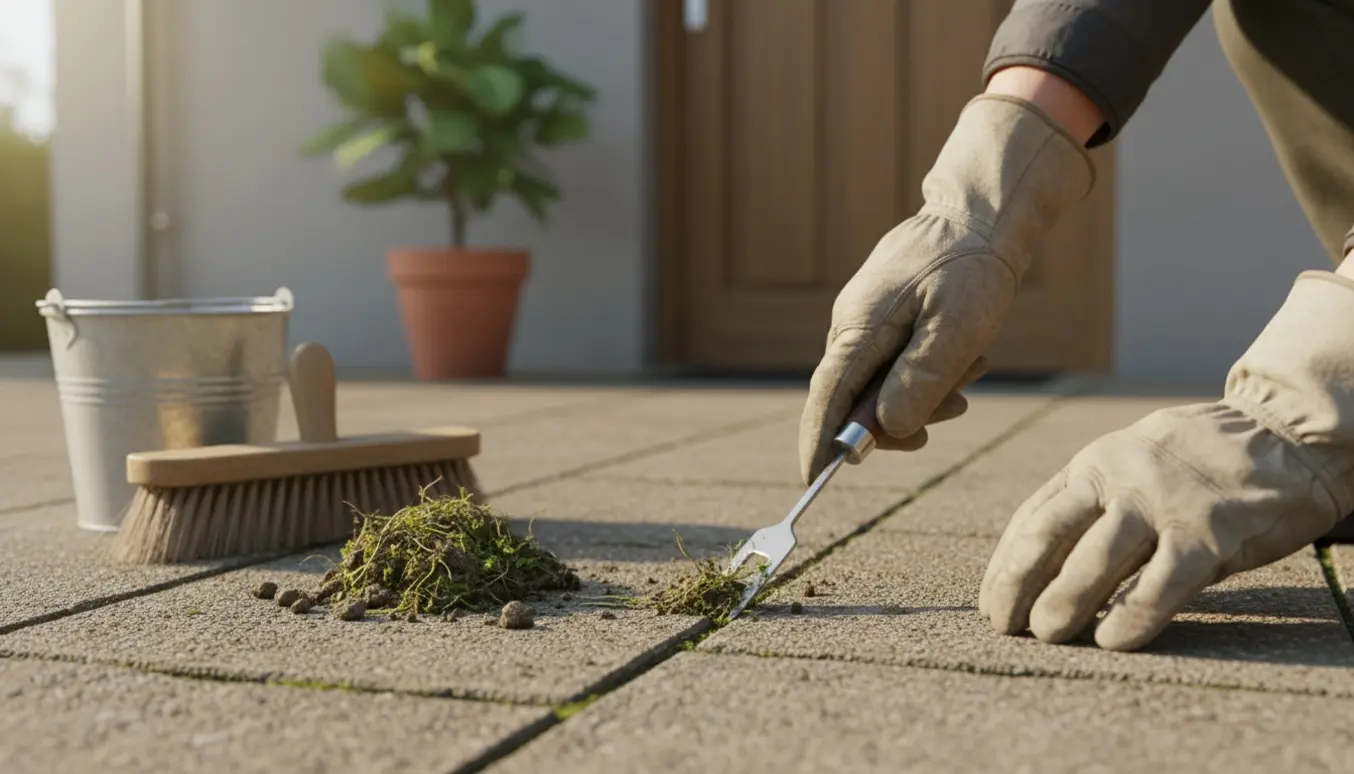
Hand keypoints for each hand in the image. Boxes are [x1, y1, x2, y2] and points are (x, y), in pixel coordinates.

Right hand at [798, 94, 1093, 483]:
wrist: (983, 212)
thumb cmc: (972, 267)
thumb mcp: (957, 330)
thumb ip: (919, 382)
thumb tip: (884, 429)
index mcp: (859, 328)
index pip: (826, 398)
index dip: (819, 442)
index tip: (814, 481)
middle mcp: (852, 325)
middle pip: (856, 398)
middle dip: (901, 417)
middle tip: (956, 410)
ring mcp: (867, 319)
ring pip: (882, 382)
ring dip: (927, 392)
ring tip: (974, 371)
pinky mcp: (886, 315)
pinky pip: (897, 361)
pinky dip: (930, 372)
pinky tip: (967, 358)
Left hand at [980, 271, 1353, 650]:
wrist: (1284, 435)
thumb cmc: (1196, 463)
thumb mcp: (1129, 464)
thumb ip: (1090, 504)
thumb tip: (1039, 565)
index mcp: (1092, 463)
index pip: (1032, 517)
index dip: (1005, 563)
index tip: (989, 600)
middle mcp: (1118, 478)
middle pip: (1048, 535)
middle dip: (1016, 582)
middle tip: (1002, 624)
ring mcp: (1162, 504)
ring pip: (1095, 559)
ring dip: (1063, 602)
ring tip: (1046, 634)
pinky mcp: (1208, 534)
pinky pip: (1161, 584)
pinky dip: (1132, 617)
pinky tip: (1111, 642)